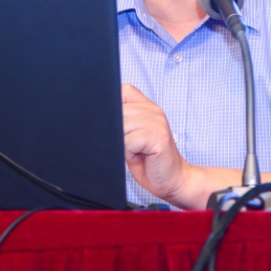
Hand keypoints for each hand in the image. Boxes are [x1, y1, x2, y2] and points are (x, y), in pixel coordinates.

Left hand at [121, 83, 195, 205]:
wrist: (173, 180)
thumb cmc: (149, 160)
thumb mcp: (132, 136)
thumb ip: (122, 121)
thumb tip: (97, 117)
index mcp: (147, 107)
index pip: (124, 91)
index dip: (114, 107)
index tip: (118, 127)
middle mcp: (153, 111)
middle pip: (118, 111)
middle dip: (116, 132)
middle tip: (130, 146)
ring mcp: (157, 122)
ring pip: (121, 127)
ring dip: (123, 145)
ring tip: (137, 152)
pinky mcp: (158, 137)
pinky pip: (128, 142)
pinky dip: (128, 154)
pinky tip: (141, 157)